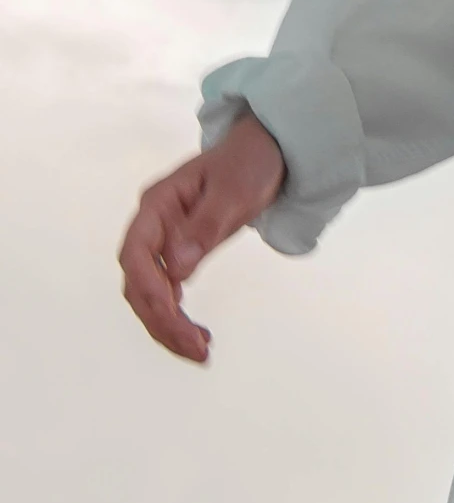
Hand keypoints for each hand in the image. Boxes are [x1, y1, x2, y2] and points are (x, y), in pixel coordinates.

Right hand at [118, 113, 284, 363]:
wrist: (267, 151)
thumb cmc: (249, 163)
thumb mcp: (235, 191)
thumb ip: (205, 227)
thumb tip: (176, 271)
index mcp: (157, 204)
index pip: (136, 255)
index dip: (149, 289)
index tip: (174, 315)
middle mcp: (153, 225)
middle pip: (138, 282)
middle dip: (160, 320)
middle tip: (195, 348)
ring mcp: (164, 240)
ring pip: (149, 294)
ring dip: (167, 326)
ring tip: (200, 351)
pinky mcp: (179, 253)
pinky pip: (167, 292)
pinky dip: (176, 317)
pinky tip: (197, 335)